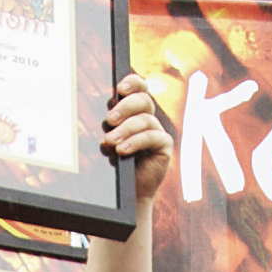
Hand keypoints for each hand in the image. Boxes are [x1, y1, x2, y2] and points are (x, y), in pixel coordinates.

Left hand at [101, 72, 172, 206]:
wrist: (131, 188)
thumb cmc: (119, 162)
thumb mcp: (110, 142)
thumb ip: (110, 128)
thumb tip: (107, 122)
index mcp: (135, 111)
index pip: (139, 88)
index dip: (133, 83)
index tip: (119, 88)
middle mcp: (148, 117)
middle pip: (144, 100)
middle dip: (126, 107)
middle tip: (110, 119)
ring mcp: (157, 130)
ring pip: (145, 120)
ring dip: (126, 129)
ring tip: (112, 141)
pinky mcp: (164, 144)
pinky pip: (152, 137)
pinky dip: (135, 142)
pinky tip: (123, 150)